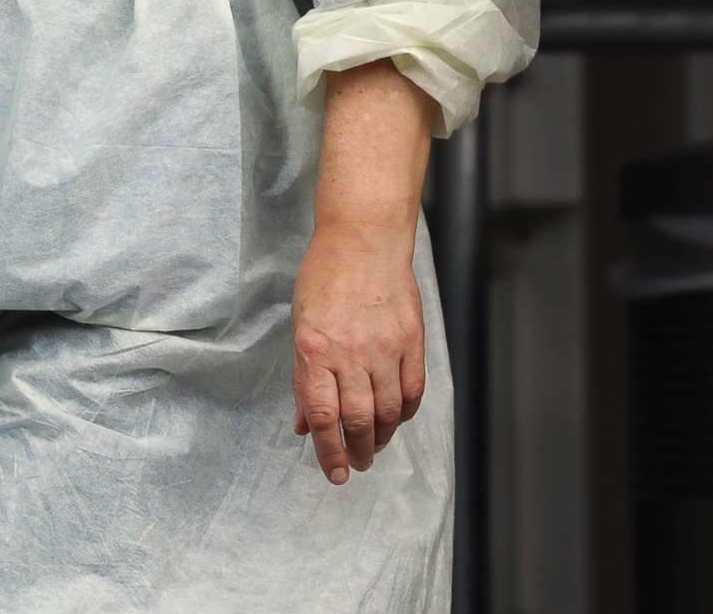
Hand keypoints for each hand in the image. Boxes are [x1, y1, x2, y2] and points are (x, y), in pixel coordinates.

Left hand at [291, 219, 426, 484]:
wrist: (362, 240)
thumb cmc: (323, 279)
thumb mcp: (300, 326)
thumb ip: (304, 378)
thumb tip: (303, 424)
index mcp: (314, 349)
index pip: (323, 415)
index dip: (329, 451)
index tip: (334, 473)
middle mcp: (350, 353)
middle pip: (358, 419)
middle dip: (357, 451)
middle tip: (355, 464)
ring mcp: (385, 347)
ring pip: (388, 411)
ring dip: (381, 436)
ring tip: (374, 447)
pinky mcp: (411, 340)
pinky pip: (412, 390)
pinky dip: (404, 412)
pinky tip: (396, 419)